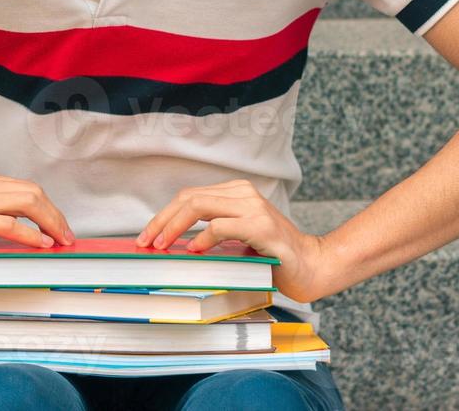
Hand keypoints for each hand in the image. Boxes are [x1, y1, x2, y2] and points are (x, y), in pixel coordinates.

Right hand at [0, 169, 75, 278]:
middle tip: (67, 236)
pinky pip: (6, 223)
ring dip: (49, 222)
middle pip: (31, 192)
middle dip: (55, 215)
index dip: (48, 208)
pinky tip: (40, 243)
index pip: (25, 189)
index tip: (60, 227)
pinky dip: (29, 234)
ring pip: (25, 203)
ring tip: (60, 240)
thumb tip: (24, 234)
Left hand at [134, 179, 335, 302]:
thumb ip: (212, 233)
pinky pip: (221, 226)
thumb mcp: (237, 239)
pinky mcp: (261, 226)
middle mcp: (244, 194)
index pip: (190, 196)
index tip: (147, 235)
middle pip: (189, 198)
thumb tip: (172, 244)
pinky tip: (194, 251)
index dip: (164, 215)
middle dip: (162, 219)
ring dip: (174, 226)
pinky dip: (202, 238)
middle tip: (146, 241)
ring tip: (161, 245)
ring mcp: (253, 208)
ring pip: (200, 206)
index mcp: (236, 193)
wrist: (312, 266)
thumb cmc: (273, 257)